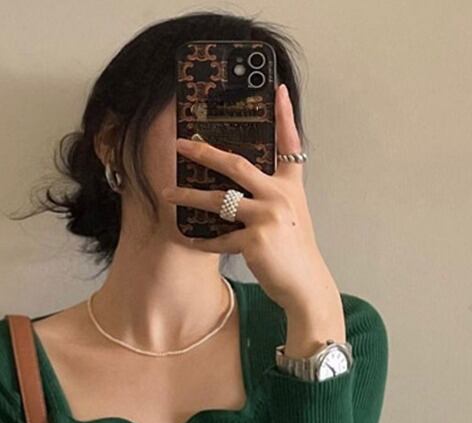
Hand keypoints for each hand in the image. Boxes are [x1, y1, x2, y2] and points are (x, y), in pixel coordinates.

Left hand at [161, 83, 340, 317]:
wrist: (305, 283)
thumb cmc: (294, 250)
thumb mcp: (291, 215)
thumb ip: (271, 196)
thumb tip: (236, 187)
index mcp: (290, 186)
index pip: (290, 145)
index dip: (284, 116)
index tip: (278, 90)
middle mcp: (280, 196)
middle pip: (236, 165)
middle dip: (204, 153)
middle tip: (181, 144)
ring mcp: (268, 216)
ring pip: (219, 201)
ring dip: (189, 198)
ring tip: (167, 194)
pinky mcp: (255, 240)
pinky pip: (219, 238)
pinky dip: (201, 241)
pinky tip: (186, 238)